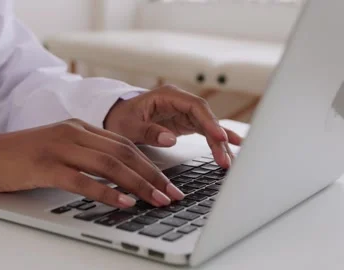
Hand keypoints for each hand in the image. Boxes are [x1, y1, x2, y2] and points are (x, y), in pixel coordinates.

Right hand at [0, 119, 184, 207]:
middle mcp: (73, 133)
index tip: (167, 183)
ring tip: (157, 200)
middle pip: (123, 153)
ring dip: (138, 184)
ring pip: (109, 164)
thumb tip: (118, 178)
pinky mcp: (46, 166)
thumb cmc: (23, 157)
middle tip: (171, 195)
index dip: (150, 164)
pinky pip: (83, 179)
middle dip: (152, 175)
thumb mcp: (59, 149)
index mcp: (79, 128)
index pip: (124, 144)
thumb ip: (87, 157)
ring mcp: (60, 147)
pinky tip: (123, 202)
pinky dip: (106, 192)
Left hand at [105, 85, 242, 167]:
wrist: (115, 117)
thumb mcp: (129, 126)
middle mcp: (179, 101)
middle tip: (225, 158)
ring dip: (219, 143)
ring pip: (207, 126)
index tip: (219, 138)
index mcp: (167, 96)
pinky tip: (232, 148)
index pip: (195, 107)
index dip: (209, 122)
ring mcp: (183, 111)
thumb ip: (149, 131)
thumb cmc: (120, 118)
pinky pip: (204, 131)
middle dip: (217, 138)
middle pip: (205, 117)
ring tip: (229, 161)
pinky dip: (215, 141)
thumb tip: (171, 139)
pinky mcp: (184, 122)